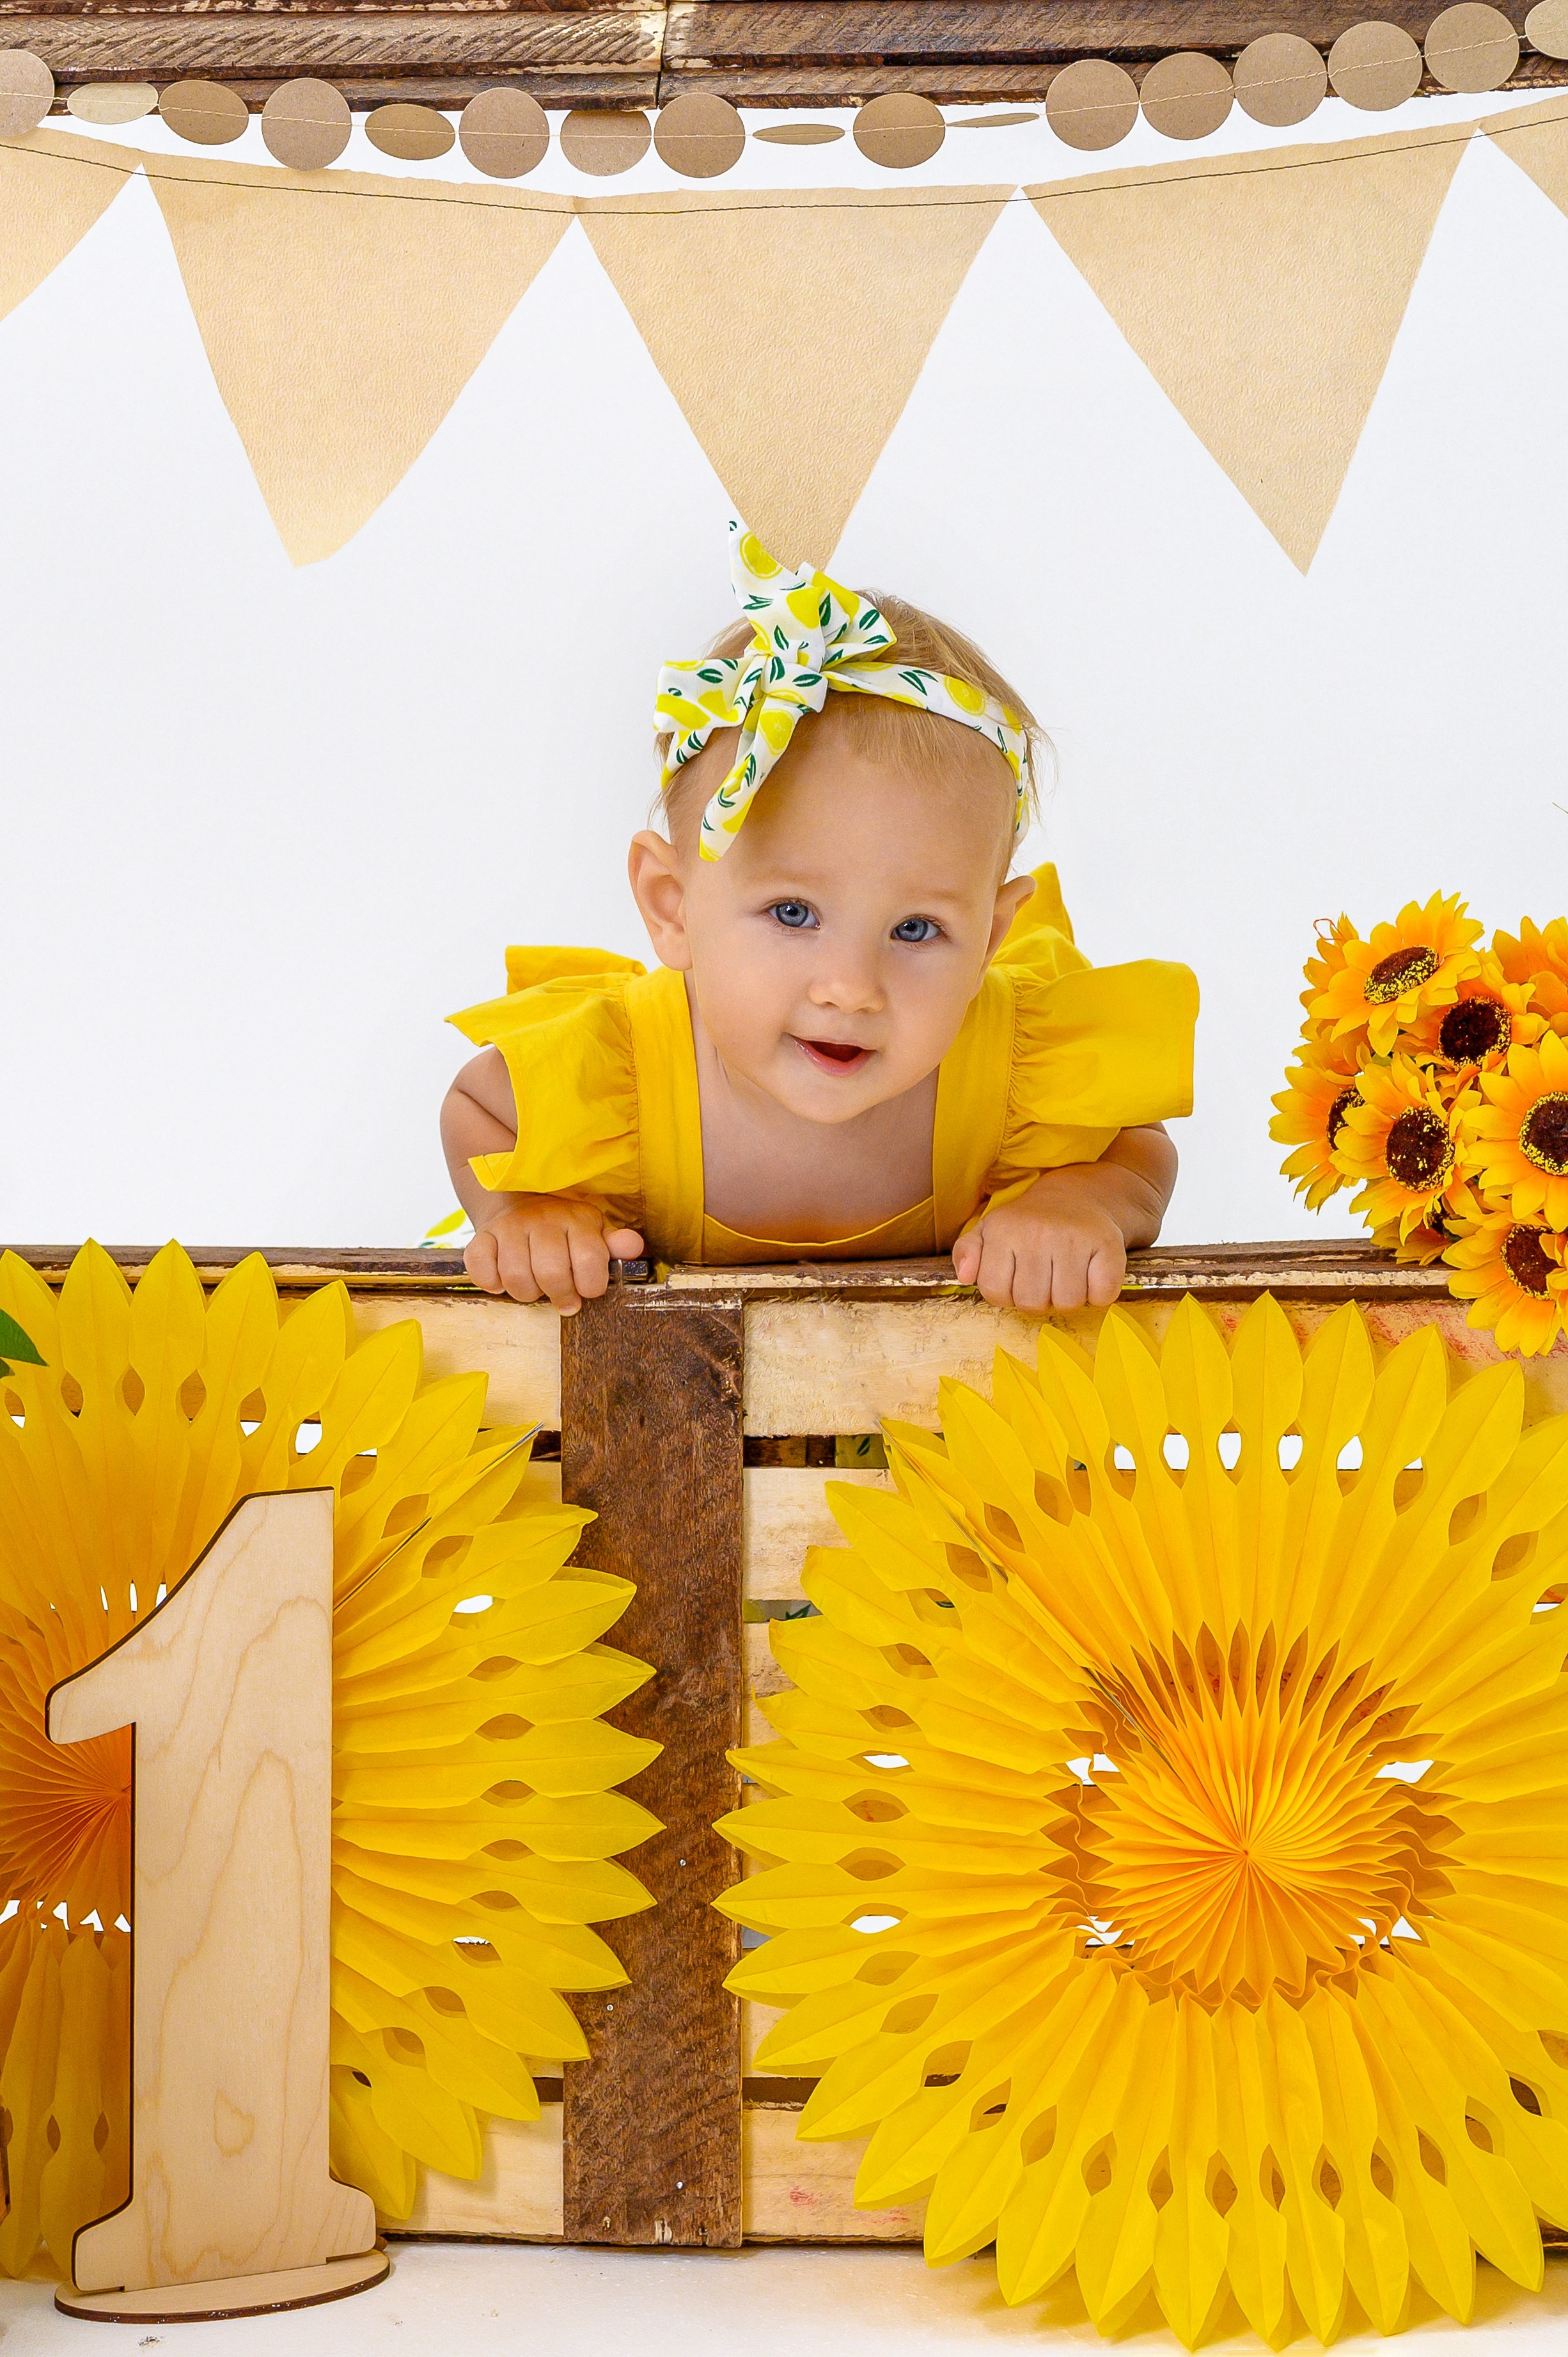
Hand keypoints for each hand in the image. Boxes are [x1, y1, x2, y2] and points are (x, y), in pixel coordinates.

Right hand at [465, 1197, 644, 1313]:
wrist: (519, 1198)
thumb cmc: (564, 1228)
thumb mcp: (594, 1232)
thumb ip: (615, 1244)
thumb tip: (633, 1246)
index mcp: (577, 1219)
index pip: (589, 1261)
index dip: (590, 1287)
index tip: (587, 1291)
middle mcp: (543, 1219)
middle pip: (551, 1273)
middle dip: (559, 1295)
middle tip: (562, 1298)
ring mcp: (511, 1226)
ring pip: (516, 1277)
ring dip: (526, 1293)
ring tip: (535, 1288)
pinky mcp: (483, 1235)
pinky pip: (481, 1267)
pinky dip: (491, 1282)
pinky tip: (503, 1281)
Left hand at [951, 1169, 1131, 1312]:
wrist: (1081, 1195)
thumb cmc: (1030, 1223)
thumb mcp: (990, 1230)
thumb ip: (968, 1251)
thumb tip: (966, 1275)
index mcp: (1004, 1229)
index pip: (995, 1292)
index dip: (1006, 1294)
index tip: (1017, 1278)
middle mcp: (1037, 1231)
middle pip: (1031, 1303)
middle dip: (1038, 1299)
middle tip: (1045, 1277)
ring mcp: (1074, 1237)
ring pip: (1067, 1303)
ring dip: (1068, 1298)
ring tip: (1066, 1275)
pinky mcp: (1108, 1244)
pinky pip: (1102, 1295)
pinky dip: (1099, 1294)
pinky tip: (1091, 1274)